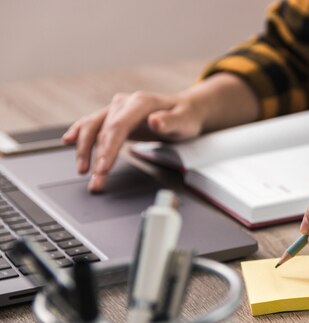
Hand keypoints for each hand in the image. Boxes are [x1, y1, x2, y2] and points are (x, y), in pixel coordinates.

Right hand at [63, 91, 204, 191]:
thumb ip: (171, 122)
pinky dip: (79, 132)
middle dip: (96, 157)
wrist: (186, 109)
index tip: (103, 167)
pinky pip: (92, 124)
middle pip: (103, 130)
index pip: (118, 126)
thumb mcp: (185, 121)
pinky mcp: (114, 117)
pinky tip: (68, 141)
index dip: (108, 148)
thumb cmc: (186, 117)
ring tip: (82, 171)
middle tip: (96, 180)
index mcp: (141, 102)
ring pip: (93, 127)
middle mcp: (125, 103)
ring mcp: (117, 109)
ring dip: (84, 150)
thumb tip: (155, 121)